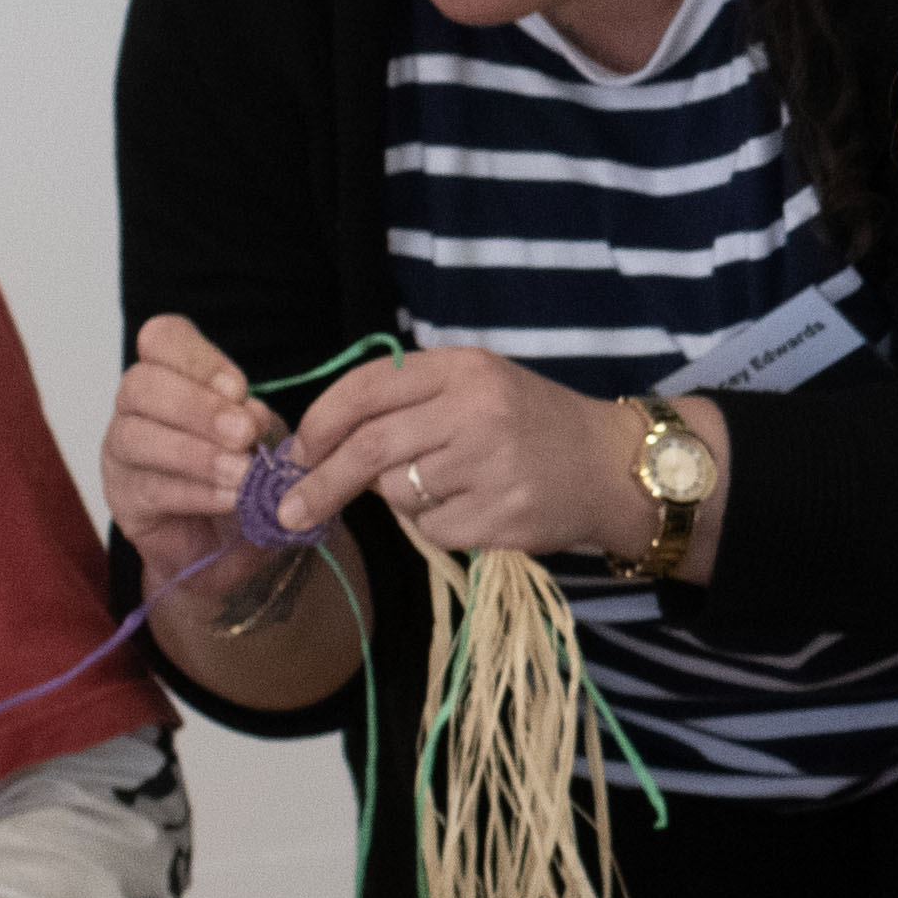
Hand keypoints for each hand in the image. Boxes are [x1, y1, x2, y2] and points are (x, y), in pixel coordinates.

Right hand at [103, 315, 297, 571]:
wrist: (231, 537)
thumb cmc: (241, 466)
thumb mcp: (259, 434)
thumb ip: (251, 417)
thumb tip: (249, 412)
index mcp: (169, 373)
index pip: (163, 339)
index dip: (198, 358)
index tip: (240, 388)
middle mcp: (135, 405)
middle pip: (142, 385)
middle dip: (197, 407)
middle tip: (244, 432)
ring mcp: (122, 451)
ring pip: (138, 437)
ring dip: (196, 453)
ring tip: (242, 471)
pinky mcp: (124, 498)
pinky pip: (151, 488)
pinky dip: (198, 492)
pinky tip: (232, 498)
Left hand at [277, 345, 691, 571]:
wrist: (610, 466)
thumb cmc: (530, 424)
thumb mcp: (476, 386)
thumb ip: (407, 401)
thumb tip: (319, 446)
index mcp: (462, 368)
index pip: (365, 388)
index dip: (319, 423)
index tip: (295, 455)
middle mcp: (476, 409)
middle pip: (368, 448)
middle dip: (319, 483)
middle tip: (287, 511)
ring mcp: (491, 464)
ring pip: (397, 492)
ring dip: (399, 499)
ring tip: (444, 487)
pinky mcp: (501, 515)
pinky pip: (432, 529)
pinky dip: (436, 526)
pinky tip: (474, 509)